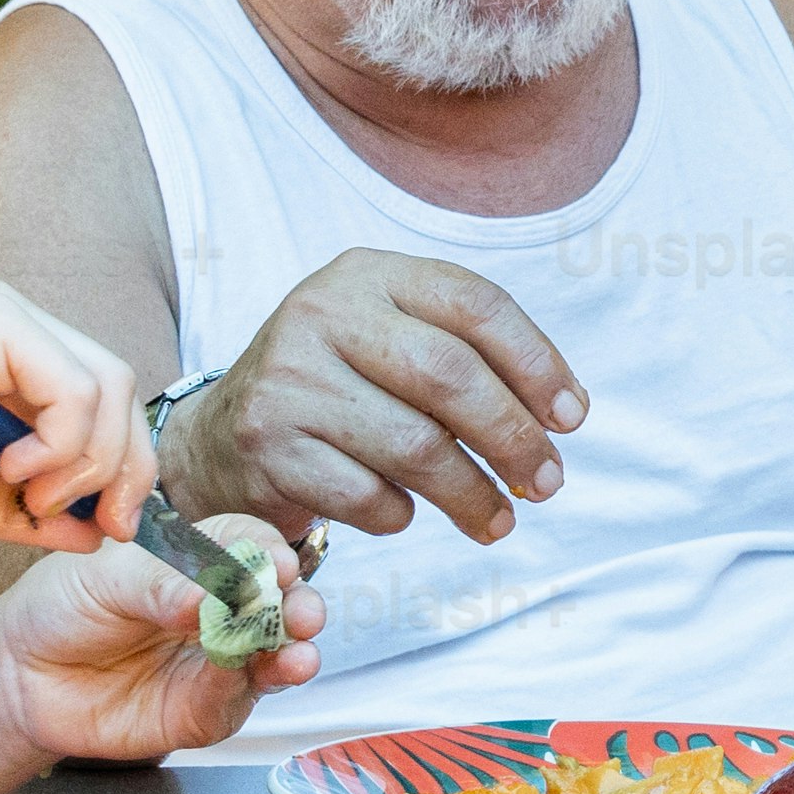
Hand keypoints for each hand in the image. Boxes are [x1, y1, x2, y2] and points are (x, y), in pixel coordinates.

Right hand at [0, 277, 150, 549]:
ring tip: (38, 498)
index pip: (92, 395)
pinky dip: (63, 441)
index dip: (116, 462)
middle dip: (125, 464)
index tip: (109, 525)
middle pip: (114, 384)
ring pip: (106, 383)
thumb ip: (25, 509)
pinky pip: (73, 385)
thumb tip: (95, 532)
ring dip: (89, 459)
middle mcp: (1, 313)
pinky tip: (16, 470)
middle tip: (110, 524)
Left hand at [0, 536, 303, 771]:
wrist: (19, 677)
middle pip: (279, 604)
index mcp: (198, 562)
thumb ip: (159, 583)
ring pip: (273, 656)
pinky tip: (246, 675)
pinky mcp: (204, 711)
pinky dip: (245, 687)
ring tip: (298, 656)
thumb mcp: (102, 577)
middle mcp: (219, 610)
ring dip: (293, 654)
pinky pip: (235, 700)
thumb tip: (212, 597)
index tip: (280, 565)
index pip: (251, 546)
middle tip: (303, 615)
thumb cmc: (58, 608)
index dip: (271, 553)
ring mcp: (216, 662)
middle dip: (300, 607)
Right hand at [179, 250, 592, 549]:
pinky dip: (403, 515)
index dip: (537, 362)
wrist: (221, 439)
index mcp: (368, 273)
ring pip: (416, 447)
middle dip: (514, 437)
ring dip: (473, 495)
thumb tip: (559, 417)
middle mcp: (322, 314)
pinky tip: (407, 511)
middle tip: (548, 481)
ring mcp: (289, 380)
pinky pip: (369, 496)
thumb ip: (467, 358)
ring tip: (499, 520)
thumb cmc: (338, 391)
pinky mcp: (269, 448)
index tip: (572, 418)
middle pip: (449, 376)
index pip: (474, 303)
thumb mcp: (391, 343)